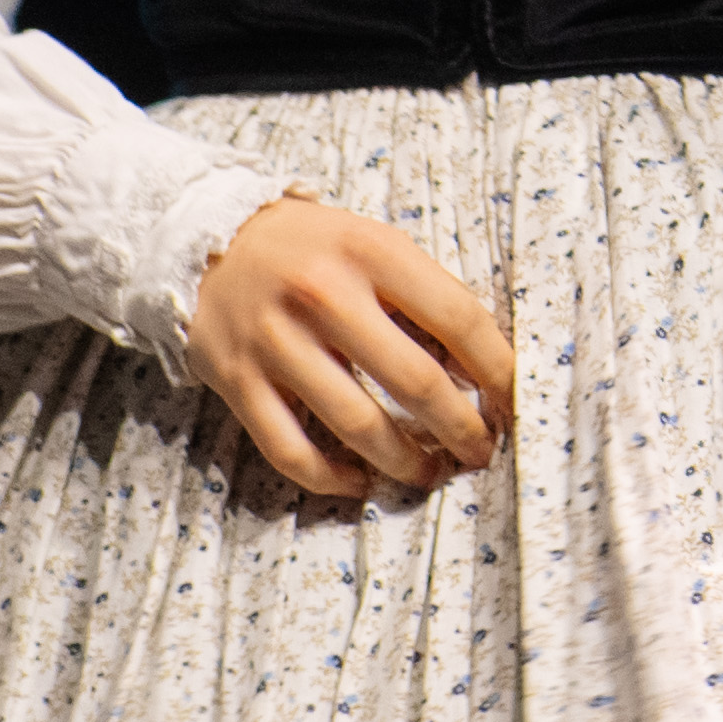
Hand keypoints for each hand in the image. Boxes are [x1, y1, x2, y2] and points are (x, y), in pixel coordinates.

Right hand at [188, 193, 516, 503]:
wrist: (210, 239)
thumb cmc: (315, 249)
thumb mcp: (376, 246)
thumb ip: (425, 297)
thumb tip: (483, 370)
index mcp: (372, 251)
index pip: (458, 318)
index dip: (498, 368)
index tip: (513, 401)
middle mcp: (322, 294)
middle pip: (414, 381)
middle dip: (461, 428)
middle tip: (481, 450)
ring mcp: (275, 341)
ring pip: (356, 425)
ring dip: (406, 461)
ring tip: (432, 472)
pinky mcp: (236, 380)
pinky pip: (291, 450)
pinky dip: (332, 478)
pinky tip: (362, 481)